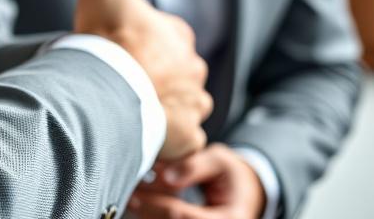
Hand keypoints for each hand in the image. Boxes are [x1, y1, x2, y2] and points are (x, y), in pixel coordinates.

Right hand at [74, 0, 211, 159]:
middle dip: (157, 76)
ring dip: (165, 107)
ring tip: (132, 110)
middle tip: (123, 81)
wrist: (103, 91)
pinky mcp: (186, 139)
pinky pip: (183, 140)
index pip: (169, 36)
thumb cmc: (104, 36)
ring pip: (184, 106)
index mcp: (178, 36)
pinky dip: (169, 140)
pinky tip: (144, 135)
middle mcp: (193, 71)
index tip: (120, 48)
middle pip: (178, 72)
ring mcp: (193, 106)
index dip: (144, 41)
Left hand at [128, 143, 266, 217]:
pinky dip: (155, 215)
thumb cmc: (232, 175)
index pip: (186, 218)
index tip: (135, 194)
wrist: (245, 193)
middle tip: (128, 196)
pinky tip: (142, 205)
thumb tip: (166, 176)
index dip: (158, 206)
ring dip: (149, 215)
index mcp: (232, 218)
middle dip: (148, 212)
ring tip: (132, 198)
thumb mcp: (220, 161)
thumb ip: (194, 166)